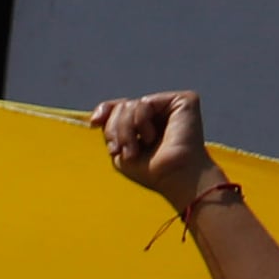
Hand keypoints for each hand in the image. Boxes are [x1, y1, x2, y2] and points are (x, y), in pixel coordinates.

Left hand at [89, 90, 219, 204]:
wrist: (174, 177)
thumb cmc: (151, 171)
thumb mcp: (121, 151)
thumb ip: (110, 131)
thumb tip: (96, 117)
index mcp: (148, 122)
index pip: (120, 108)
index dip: (105, 111)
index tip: (94, 123)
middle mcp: (161, 111)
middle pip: (122, 106)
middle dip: (115, 129)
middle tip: (122, 151)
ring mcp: (171, 105)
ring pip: (130, 105)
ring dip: (125, 131)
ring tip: (135, 150)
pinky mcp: (184, 101)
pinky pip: (145, 103)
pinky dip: (140, 122)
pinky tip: (151, 138)